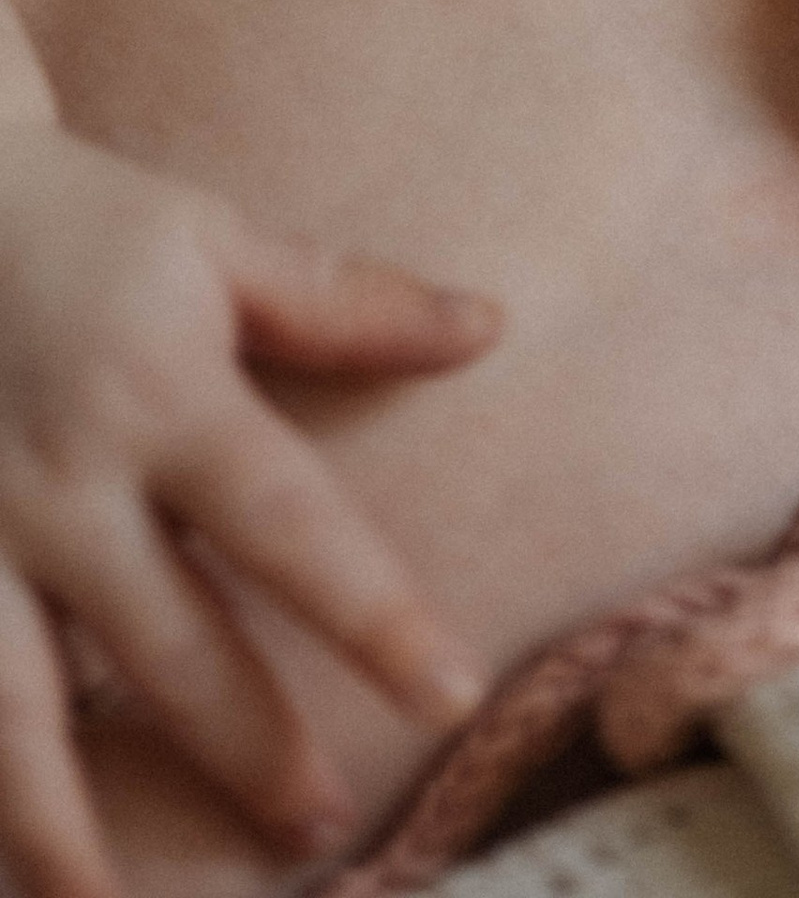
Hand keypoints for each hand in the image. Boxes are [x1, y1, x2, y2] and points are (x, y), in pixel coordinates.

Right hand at [0, 125, 497, 897]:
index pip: (290, 526)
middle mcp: (63, 487)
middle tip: (318, 831)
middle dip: (245, 752)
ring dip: (61, 826)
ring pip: (14, 716)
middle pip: (168, 648)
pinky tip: (1, 862)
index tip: (446, 692)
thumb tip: (489, 324)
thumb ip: (344, 300)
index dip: (371, 615)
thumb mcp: (212, 240)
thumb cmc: (81, 226)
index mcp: (161, 400)